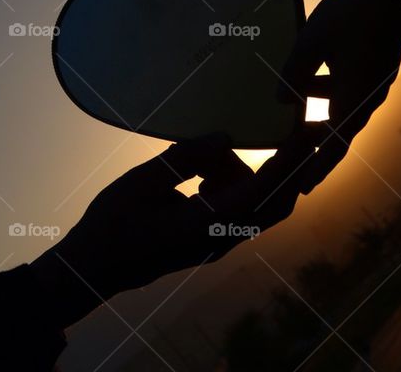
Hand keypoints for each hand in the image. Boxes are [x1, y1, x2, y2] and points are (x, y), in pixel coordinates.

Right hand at [32, 128, 320, 323]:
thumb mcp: (140, 182)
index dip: (289, 159)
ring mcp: (215, 245)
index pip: (262, 190)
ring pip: (257, 207)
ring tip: (207, 154)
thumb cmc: (109, 225)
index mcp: (205, 225)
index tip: (309, 131)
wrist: (91, 269)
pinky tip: (201, 173)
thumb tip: (223, 136)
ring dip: (248, 175)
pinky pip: (237, 212)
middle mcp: (219, 240)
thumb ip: (184, 158)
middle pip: (276, 205)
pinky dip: (233, 186)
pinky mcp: (208, 243)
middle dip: (291, 169)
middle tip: (301, 131)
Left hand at [281, 0, 400, 192]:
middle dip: (314, 144)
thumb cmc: (352, 11)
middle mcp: (369, 99)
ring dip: (319, 114)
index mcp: (353, 100)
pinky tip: (309, 80)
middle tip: (290, 156)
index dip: (317, 169)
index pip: (333, 147)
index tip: (302, 188)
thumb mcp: (312, 41)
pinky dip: (329, 94)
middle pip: (338, 132)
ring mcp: (377, 84)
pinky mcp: (379, 68)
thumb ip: (292, 72)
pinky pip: (351, 91)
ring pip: (343, 108)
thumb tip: (279, 100)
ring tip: (290, 112)